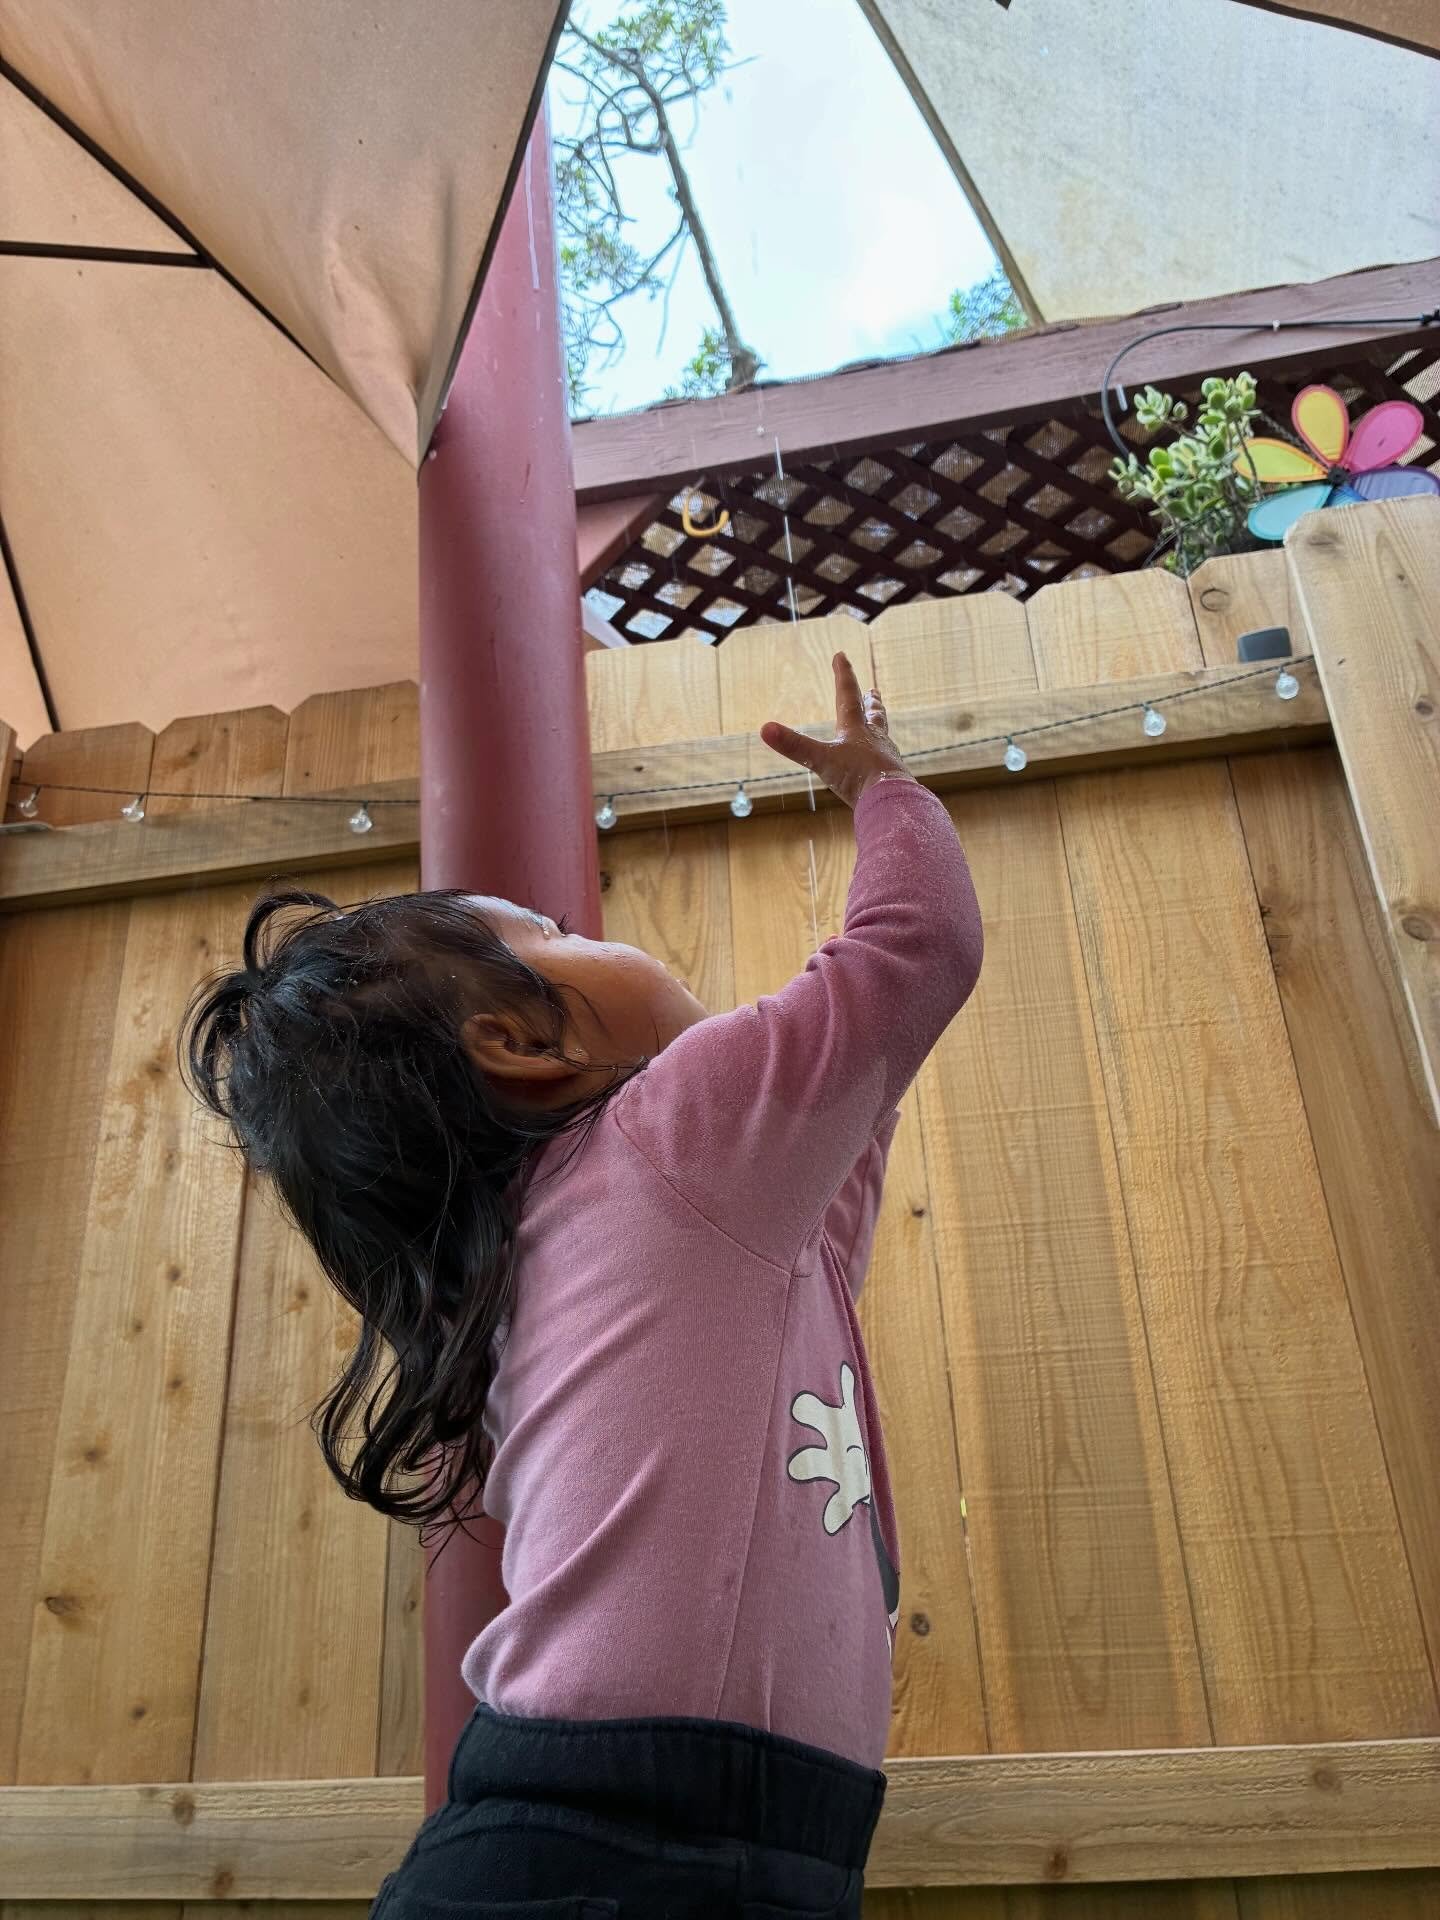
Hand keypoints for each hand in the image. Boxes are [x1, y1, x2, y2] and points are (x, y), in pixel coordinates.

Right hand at [760, 653, 914, 809]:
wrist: (891, 800)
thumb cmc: (858, 776)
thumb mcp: (821, 760)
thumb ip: (794, 746)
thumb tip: (764, 728)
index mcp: (856, 729)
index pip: (848, 695)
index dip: (843, 674)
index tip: (841, 655)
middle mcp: (874, 738)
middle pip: (874, 714)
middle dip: (871, 702)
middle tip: (874, 691)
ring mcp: (886, 757)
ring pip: (883, 736)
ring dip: (879, 727)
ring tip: (879, 724)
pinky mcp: (893, 777)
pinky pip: (886, 761)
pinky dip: (882, 756)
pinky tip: (881, 763)